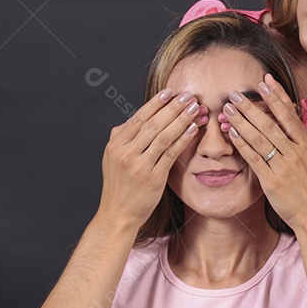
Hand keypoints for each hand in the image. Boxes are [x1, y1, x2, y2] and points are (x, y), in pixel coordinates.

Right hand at [98, 88, 206, 225]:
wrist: (118, 215)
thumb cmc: (119, 187)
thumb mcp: (111, 159)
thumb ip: (121, 138)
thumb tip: (131, 120)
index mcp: (115, 145)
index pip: (138, 118)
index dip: (155, 103)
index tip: (169, 92)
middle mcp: (125, 153)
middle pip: (152, 124)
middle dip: (172, 107)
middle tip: (188, 96)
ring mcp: (139, 166)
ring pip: (163, 136)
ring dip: (181, 119)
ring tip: (195, 108)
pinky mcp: (153, 178)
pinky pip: (171, 153)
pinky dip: (183, 139)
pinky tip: (193, 129)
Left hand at [219, 73, 306, 230]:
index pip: (290, 114)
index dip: (277, 96)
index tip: (265, 81)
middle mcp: (296, 152)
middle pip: (270, 123)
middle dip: (251, 106)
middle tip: (236, 93)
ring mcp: (283, 166)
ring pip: (260, 138)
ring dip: (241, 122)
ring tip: (227, 109)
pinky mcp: (271, 181)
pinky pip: (254, 158)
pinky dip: (242, 144)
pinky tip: (231, 133)